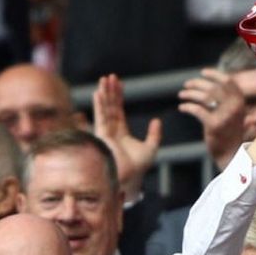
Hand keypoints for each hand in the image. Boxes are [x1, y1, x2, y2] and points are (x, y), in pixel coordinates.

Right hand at [93, 74, 161, 201]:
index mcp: (121, 133)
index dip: (118, 97)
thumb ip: (154, 134)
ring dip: (104, 94)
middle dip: (110, 91)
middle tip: (110, 76)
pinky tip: (99, 94)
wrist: (131, 178)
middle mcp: (111, 131)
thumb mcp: (151, 148)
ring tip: (103, 80)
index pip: (118, 110)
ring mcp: (105, 133)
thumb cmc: (139, 167)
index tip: (118, 83)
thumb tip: (157, 120)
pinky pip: (101, 117)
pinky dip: (100, 105)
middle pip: (110, 107)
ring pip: (104, 109)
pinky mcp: (102, 136)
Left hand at [178, 68, 245, 169]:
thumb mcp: (233, 113)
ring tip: (181, 95)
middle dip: (197, 84)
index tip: (202, 72)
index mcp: (240, 102)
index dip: (214, 74)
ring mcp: (225, 116)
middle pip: (213, 87)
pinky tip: (182, 108)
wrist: (231, 155)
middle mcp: (235, 107)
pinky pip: (197, 110)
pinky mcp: (214, 125)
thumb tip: (211, 82)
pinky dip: (187, 107)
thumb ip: (226, 99)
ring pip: (204, 97)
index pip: (228, 81)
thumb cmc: (229, 133)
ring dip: (190, 94)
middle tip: (186, 85)